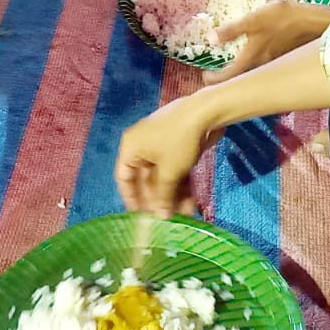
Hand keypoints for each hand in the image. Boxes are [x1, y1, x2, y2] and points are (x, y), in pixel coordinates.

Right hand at [115, 95, 218, 216]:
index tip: (140, 217)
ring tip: (186, 213)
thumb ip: (162, 196)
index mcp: (131, 147)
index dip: (131, 198)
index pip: (123, 178)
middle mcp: (141, 145)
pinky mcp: (176, 144)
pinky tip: (192, 201)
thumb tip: (160, 216)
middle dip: (158, 200)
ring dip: (172, 195)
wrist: (205, 112)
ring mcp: (160, 144)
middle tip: (168, 218)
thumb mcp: (169, 172)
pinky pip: (173, 168)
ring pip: (162, 176)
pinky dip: (180, 183)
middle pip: (145, 179)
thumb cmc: (179, 140)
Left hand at [202, 0, 329, 84]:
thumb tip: (209, 40)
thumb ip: (232, 30)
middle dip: (227, 81)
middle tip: (215, 76)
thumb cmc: (285, 19)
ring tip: (232, 71)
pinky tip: (255, 64)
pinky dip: (256, 73)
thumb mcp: (255, 19)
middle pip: (241, 81)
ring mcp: (275, 68)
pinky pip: (266, 75)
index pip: (228, 77)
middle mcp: (263, 69)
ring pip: (253, 79)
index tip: (204, 77)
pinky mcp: (284, 64)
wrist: (319, 24)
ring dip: (241, 77)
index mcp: (252, 59)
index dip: (214, 79)